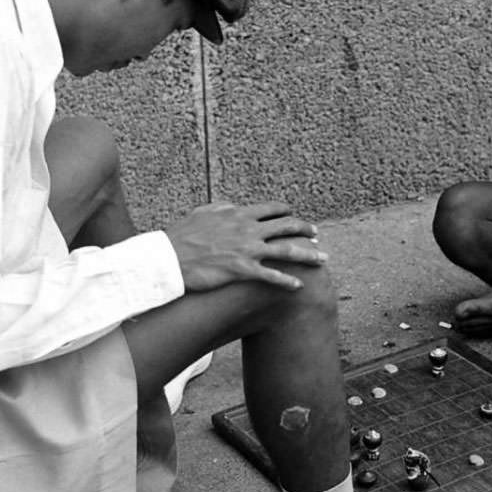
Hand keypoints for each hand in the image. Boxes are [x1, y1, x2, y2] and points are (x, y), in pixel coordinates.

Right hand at [165, 201, 326, 291]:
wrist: (169, 258)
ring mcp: (247, 250)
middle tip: (316, 235)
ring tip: (322, 259)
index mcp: (238, 214)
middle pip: (286, 227)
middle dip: (305, 230)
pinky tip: (299, 287)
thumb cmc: (182, 236)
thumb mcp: (202, 213)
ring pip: (286, 250)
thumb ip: (221, 207)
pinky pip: (271, 276)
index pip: (271, 209)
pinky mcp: (242, 270)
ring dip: (308, 255)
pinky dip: (287, 282)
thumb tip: (232, 204)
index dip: (286, 212)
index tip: (294, 215)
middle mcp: (247, 229)